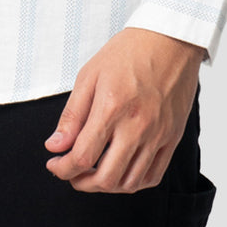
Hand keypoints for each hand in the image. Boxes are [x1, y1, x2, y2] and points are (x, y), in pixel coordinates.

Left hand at [44, 28, 204, 192]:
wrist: (169, 40)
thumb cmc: (128, 52)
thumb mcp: (89, 75)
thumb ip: (72, 115)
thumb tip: (55, 146)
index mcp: (111, 107)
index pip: (82, 156)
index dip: (63, 168)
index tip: (55, 164)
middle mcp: (137, 126)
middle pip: (106, 178)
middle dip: (81, 182)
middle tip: (71, 173)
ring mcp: (158, 135)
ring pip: (129, 183)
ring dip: (106, 186)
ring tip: (93, 173)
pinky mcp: (172, 138)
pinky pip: (153, 176)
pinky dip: (133, 183)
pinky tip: (120, 172)